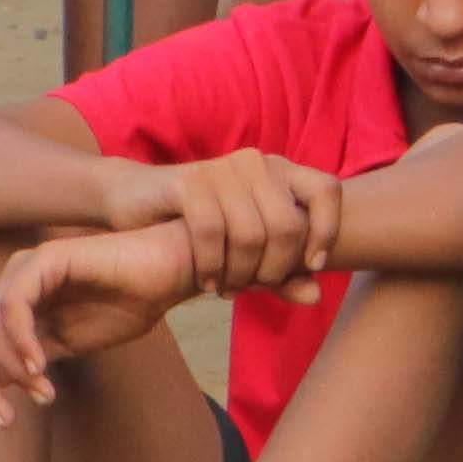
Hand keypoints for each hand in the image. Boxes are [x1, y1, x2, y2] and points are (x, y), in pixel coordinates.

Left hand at [0, 226, 202, 415]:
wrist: (171, 272)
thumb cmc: (129, 305)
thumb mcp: (68, 344)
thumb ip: (29, 361)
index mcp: (16, 298)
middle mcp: (14, 280)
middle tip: (4, 418)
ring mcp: (27, 266)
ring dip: (5, 370)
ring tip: (39, 392)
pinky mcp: (46, 259)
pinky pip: (13, 308)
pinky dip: (20, 343)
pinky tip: (39, 367)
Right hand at [99, 147, 342, 301]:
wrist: (134, 200)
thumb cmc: (199, 227)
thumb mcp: (246, 250)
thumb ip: (282, 271)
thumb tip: (317, 297)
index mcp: (280, 171)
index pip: (328, 190)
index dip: (327, 230)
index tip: (312, 266)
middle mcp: (257, 164)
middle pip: (287, 225)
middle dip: (273, 269)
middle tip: (252, 288)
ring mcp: (224, 169)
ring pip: (251, 234)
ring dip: (240, 274)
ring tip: (227, 289)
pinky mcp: (190, 183)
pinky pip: (212, 233)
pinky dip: (212, 267)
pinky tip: (206, 283)